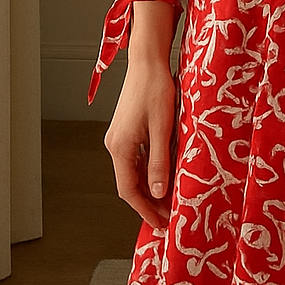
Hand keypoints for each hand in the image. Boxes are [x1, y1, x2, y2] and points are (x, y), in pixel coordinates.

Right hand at [103, 55, 175, 230]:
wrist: (147, 61)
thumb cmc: (156, 89)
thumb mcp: (162, 128)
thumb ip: (159, 162)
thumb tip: (156, 193)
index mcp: (120, 147)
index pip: (128, 190)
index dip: (145, 210)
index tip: (161, 224)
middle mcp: (115, 145)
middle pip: (129, 183)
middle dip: (148, 203)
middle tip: (169, 217)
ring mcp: (119, 137)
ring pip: (133, 172)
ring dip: (149, 188)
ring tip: (170, 201)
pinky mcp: (127, 130)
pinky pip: (136, 159)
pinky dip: (148, 172)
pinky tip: (164, 176)